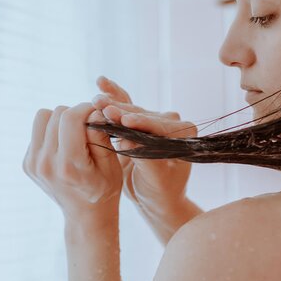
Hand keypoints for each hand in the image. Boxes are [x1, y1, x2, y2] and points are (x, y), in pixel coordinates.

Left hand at [22, 102, 123, 222]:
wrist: (85, 215)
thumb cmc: (104, 188)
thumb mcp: (111, 165)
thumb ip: (101, 137)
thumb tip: (94, 112)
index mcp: (67, 165)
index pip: (70, 117)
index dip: (86, 108)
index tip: (97, 114)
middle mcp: (45, 163)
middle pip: (56, 113)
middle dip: (76, 114)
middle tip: (88, 127)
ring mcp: (33, 164)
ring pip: (42, 117)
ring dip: (60, 120)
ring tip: (75, 135)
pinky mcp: (27, 163)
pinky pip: (38, 130)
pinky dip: (53, 132)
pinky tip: (65, 147)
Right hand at [93, 76, 195, 214]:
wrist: (157, 198)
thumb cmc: (161, 192)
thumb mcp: (156, 180)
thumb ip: (146, 159)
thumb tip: (127, 140)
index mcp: (185, 134)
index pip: (159, 126)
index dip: (140, 122)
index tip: (122, 119)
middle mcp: (173, 123)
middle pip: (143, 115)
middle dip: (121, 111)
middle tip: (101, 106)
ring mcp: (156, 120)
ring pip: (132, 110)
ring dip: (113, 104)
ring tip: (95, 99)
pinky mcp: (141, 121)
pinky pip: (127, 105)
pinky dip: (114, 96)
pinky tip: (101, 82)